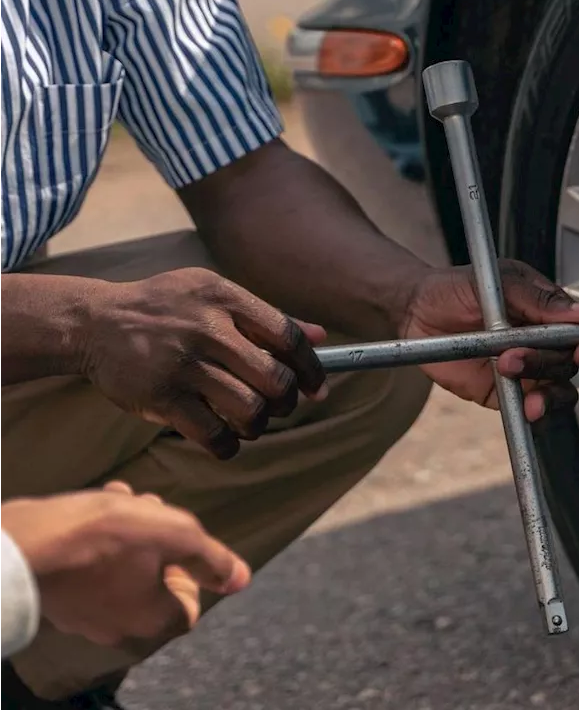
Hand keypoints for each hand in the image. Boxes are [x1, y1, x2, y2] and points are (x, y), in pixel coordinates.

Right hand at [0, 482, 249, 648]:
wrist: (22, 543)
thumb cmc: (105, 537)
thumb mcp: (176, 535)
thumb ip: (213, 559)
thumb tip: (242, 579)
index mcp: (152, 622)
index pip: (189, 606)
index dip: (192, 573)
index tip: (179, 545)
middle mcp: (118, 627)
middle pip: (156, 583)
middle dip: (159, 540)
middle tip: (153, 509)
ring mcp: (83, 614)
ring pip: (122, 568)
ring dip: (132, 530)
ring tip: (125, 497)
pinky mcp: (58, 595)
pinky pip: (91, 567)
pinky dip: (100, 537)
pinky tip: (99, 504)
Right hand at [81, 268, 329, 458]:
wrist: (94, 322)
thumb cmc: (167, 309)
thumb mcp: (214, 295)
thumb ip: (267, 317)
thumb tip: (322, 337)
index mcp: (225, 298)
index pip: (288, 337)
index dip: (311, 368)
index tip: (316, 388)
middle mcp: (207, 328)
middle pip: (275, 379)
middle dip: (286, 401)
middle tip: (277, 406)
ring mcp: (183, 364)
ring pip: (250, 410)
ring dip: (258, 425)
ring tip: (250, 421)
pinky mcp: (161, 396)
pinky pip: (213, 434)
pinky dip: (228, 445)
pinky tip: (225, 439)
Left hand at [400, 260, 578, 420]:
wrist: (416, 311)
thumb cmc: (457, 287)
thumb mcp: (500, 282)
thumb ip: (539, 299)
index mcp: (551, 314)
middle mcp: (545, 345)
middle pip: (572, 364)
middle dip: (551, 362)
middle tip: (519, 353)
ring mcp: (528, 373)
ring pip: (559, 391)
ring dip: (545, 389)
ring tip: (509, 370)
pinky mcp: (506, 395)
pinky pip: (532, 410)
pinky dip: (536, 413)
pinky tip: (529, 408)